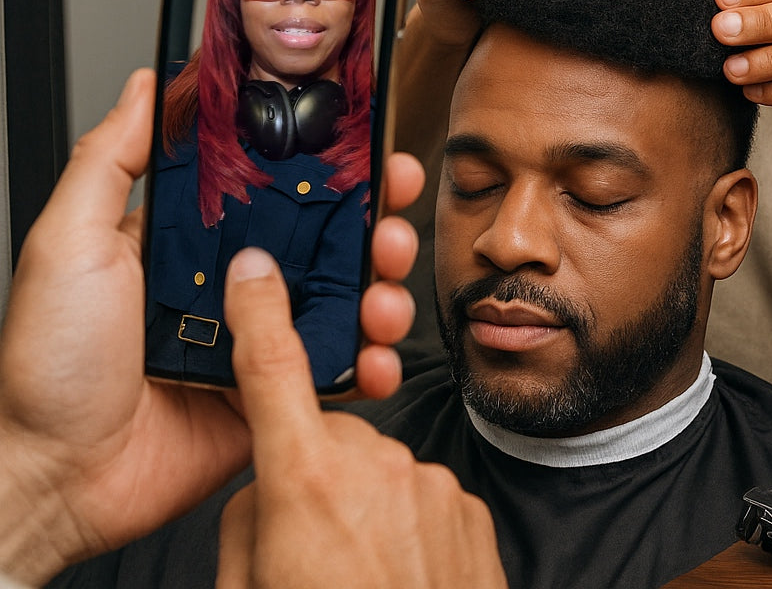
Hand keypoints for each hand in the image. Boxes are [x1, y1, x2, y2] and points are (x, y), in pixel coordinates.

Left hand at [0, 71, 425, 584]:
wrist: (57, 478)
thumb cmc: (47, 366)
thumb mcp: (69, 244)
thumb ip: (111, 161)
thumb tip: (148, 85)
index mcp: (193, 241)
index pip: (279, 188)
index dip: (333, 168)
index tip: (372, 152)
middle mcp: (234, 284)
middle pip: (332, 242)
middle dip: (379, 228)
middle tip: (392, 228)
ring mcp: (260, 340)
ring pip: (349, 303)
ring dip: (384, 293)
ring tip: (384, 300)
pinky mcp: (276, 395)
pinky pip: (341, 373)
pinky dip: (373, 366)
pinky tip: (375, 360)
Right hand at [216, 249, 505, 588]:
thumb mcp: (247, 587)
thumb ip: (251, 520)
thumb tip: (268, 490)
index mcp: (305, 481)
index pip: (274, 373)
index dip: (260, 315)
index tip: (256, 270)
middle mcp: (375, 467)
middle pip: (329, 438)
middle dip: (313, 472)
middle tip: (307, 540)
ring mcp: (429, 485)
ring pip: (378, 471)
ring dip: (363, 505)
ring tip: (358, 572)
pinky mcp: (468, 508)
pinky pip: (421, 497)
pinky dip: (405, 525)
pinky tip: (399, 574)